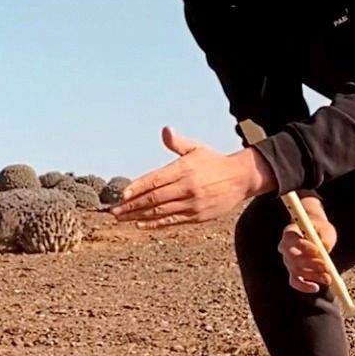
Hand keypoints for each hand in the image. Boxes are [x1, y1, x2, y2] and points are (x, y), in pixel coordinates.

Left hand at [112, 126, 272, 226]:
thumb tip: (165, 131)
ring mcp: (192, 204)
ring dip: (138, 216)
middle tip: (113, 211)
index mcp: (184, 169)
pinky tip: (140, 224)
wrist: (241, 178)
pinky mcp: (197, 216)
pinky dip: (155, 224)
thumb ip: (178, 143)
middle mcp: (187, 187)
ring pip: (160, 212)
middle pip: (153, 198)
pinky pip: (172, 221)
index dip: (137, 188)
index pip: (155, 180)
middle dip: (131, 206)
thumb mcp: (197, 148)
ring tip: (122, 218)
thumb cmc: (214, 161)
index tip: (122, 195)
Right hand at [280, 196, 338, 291]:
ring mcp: (288, 261)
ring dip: (312, 275)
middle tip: (325, 267)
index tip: (318, 250)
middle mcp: (285, 247)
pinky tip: (316, 288)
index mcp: (289, 232)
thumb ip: (325, 237)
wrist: (318, 234)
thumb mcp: (325, 229)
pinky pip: (295, 281)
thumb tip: (325, 248)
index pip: (290, 238)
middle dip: (310, 263)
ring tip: (327, 278)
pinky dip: (304, 286)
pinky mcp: (293, 272)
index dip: (303, 245)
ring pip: (296, 270)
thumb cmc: (321, 230)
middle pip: (292, 257)